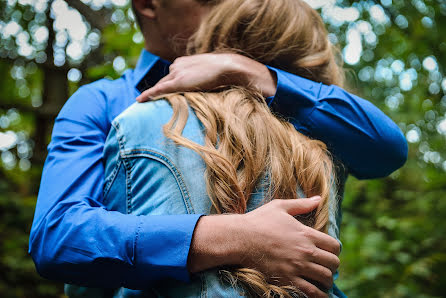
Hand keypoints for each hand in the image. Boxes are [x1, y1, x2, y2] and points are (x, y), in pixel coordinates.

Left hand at [135, 53, 276, 101]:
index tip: (160, 92)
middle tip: (145, 100)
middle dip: (156, 91)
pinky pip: (158, 89)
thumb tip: (203, 87)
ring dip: (154, 95)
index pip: (172, 76)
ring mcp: (176, 72)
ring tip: (143, 104)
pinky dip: (148, 95)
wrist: (228, 67)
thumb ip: (201, 79)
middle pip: (164, 81)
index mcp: (184, 62)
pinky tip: (139, 100)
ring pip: (161, 86)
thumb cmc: (224, 72)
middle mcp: (177, 65)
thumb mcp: (210, 74)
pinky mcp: (178, 82)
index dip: (166, 86)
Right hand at [188, 197, 339, 297]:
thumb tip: (319, 199)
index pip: (334, 245)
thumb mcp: (280, 207)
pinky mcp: (287, 279)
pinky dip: (319, 295)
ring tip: (323, 280)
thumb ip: (301, 204)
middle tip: (326, 267)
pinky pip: (311, 292)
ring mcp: (297, 266)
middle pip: (333, 263)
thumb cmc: (258, 221)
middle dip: (332, 266)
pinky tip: (319, 294)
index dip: (335, 250)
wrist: (240, 238)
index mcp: (306, 234)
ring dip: (327, 280)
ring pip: (325, 277)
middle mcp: (305, 251)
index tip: (329, 252)